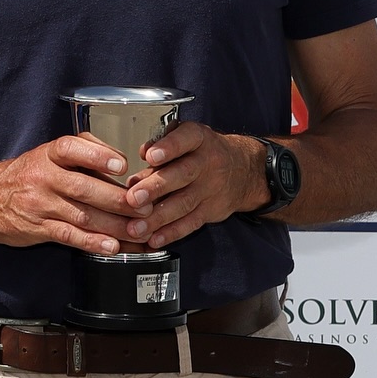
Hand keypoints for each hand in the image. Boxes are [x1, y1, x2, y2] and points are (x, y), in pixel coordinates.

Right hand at [0, 135, 160, 252]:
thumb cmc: (25, 175)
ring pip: (82, 215)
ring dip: (115, 225)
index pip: (71, 148)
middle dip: (119, 200)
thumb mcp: (46, 154)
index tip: (122, 164)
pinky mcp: (37, 228)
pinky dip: (92, 242)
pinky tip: (111, 246)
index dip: (97, 155)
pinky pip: (68, 235)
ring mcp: (39, 204)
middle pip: (84, 188)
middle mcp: (43, 177)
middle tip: (146, 207)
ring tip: (140, 230)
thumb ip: (82, 150)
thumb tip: (118, 155)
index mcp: (48, 154)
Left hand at [121, 121, 266, 246]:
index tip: (149, 156)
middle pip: (182, 175)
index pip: (185, 139)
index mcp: (198, 139)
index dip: (168, 147)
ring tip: (136, 226)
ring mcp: (211, 189)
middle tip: (133, 198)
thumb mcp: (186, 139)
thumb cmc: (203, 152)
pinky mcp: (212, 210)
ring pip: (184, 203)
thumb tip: (140, 155)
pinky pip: (191, 223)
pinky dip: (171, 233)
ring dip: (158, 217)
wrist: (243, 170)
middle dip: (156, 188)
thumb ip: (159, 148)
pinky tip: (154, 238)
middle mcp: (207, 163)